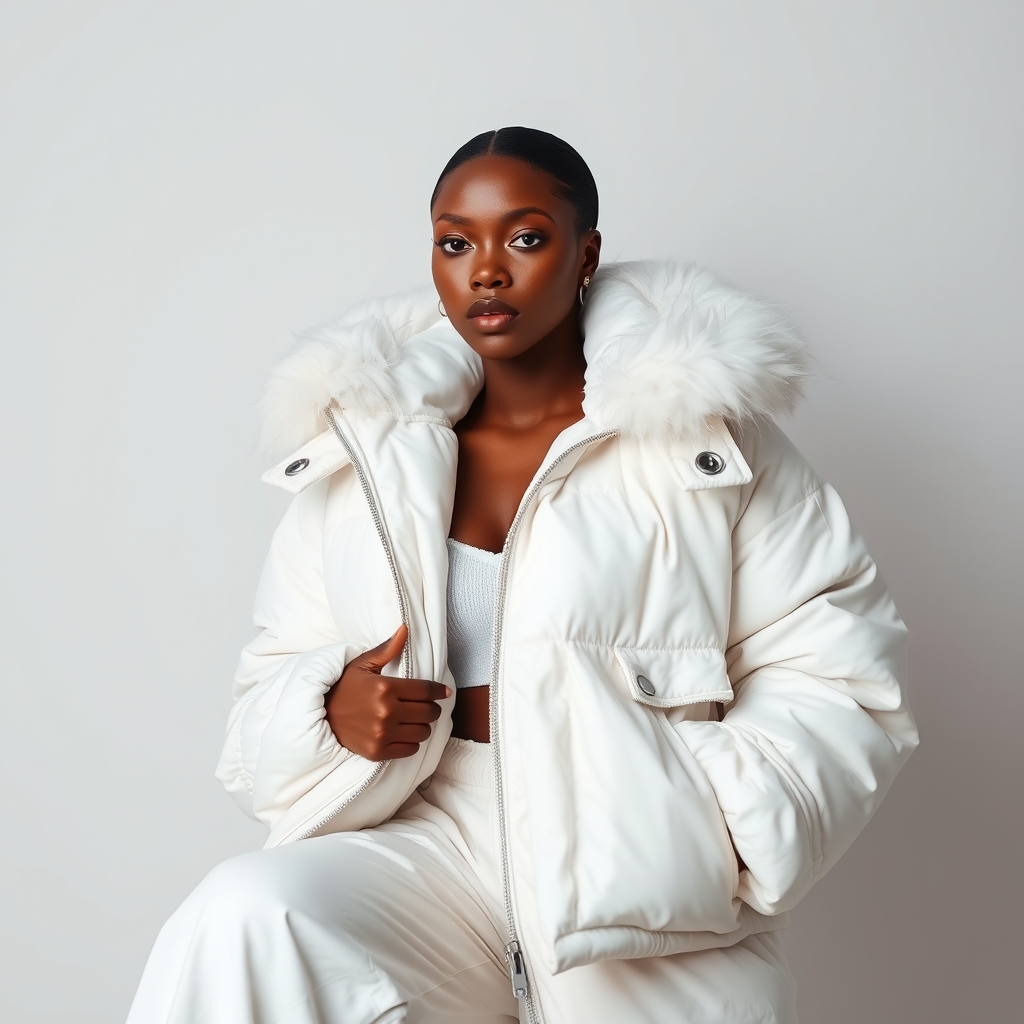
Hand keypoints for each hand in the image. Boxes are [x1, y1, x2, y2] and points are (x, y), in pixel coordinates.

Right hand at [324, 624, 450, 760]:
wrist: (320, 716)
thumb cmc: (343, 688)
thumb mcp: (362, 665)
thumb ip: (387, 649)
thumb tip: (405, 629)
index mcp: (385, 687)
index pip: (426, 690)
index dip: (439, 691)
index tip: (444, 692)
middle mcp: (386, 712)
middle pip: (428, 712)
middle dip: (432, 708)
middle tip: (426, 705)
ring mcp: (382, 734)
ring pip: (423, 732)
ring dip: (423, 725)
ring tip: (414, 719)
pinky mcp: (378, 751)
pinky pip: (411, 749)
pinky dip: (412, 742)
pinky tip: (404, 733)